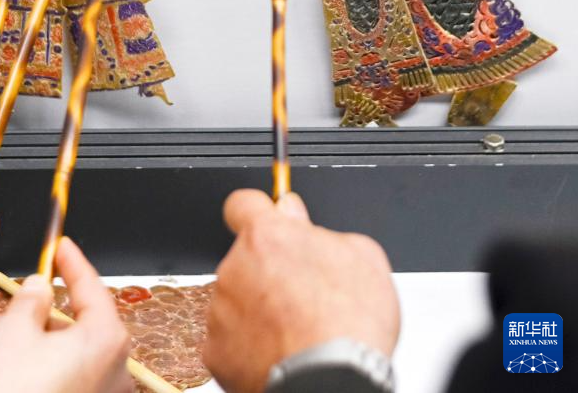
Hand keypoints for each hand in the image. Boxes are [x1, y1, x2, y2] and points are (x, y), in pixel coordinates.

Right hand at [0, 237, 132, 392]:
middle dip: (46, 310)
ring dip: (41, 339)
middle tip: (20, 301)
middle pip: (82, 320)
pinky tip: (16, 366)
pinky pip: (70, 375)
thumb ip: (31, 299)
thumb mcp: (14, 332)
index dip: (71, 262)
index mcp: (107, 338)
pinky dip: (46, 365)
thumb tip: (39, 287)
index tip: (61, 246)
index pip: (92, 285)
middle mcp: (117, 367)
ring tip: (6, 338)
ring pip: (72, 350)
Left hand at [203, 189, 399, 392]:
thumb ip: (321, 229)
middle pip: (245, 258)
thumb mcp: (361, 256)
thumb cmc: (350, 323)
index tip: (270, 223)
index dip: (257, 212)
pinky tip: (281, 351)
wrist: (330, 382)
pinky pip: (231, 338)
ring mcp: (221, 310)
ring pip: (238, 298)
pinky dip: (250, 344)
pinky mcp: (215, 351)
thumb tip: (297, 216)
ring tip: (297, 328)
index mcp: (266, 236)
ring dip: (259, 308)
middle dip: (267, 270)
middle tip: (301, 293)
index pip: (242, 203)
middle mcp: (235, 267)